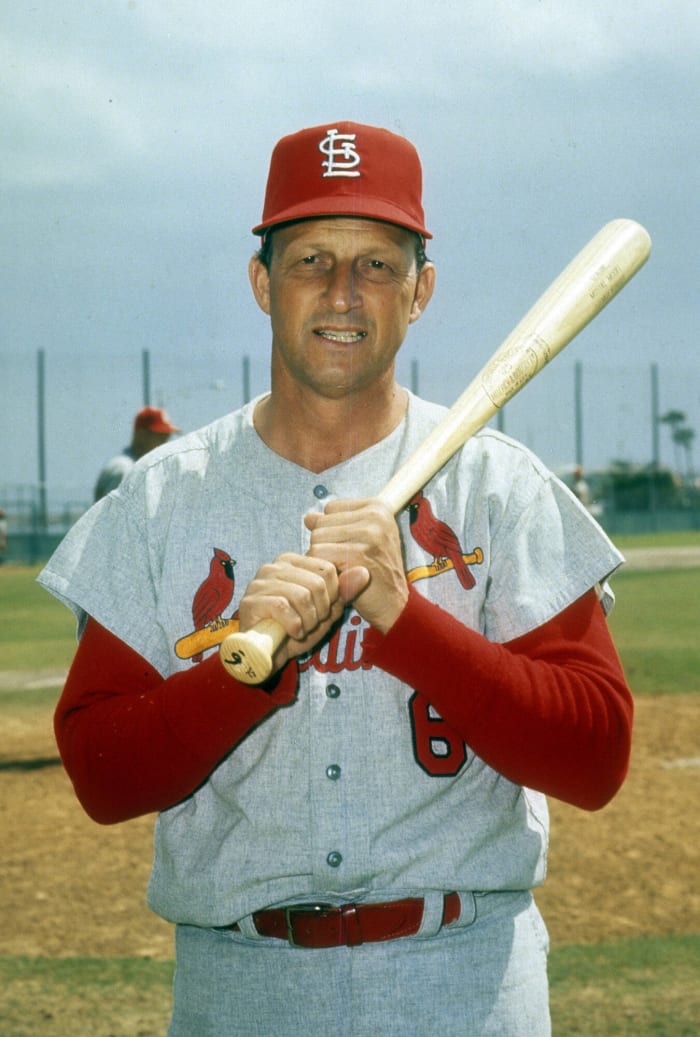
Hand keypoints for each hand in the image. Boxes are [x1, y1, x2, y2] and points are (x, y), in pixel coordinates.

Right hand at [237, 553, 345, 671]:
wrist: (270, 656)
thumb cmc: (297, 629)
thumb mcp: (327, 611)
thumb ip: (345, 591)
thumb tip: (364, 571)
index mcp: (294, 562)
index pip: (327, 569)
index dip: (332, 596)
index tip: (322, 611)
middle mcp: (275, 566)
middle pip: (317, 583)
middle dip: (320, 611)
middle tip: (311, 623)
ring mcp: (260, 582)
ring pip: (302, 596)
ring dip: (308, 621)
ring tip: (301, 628)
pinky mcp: (251, 600)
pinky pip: (283, 608)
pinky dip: (294, 626)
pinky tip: (291, 632)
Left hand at [304, 498, 408, 633]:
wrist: (394, 603)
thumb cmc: (375, 571)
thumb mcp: (360, 539)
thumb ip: (334, 524)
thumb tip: (308, 517)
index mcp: (378, 507)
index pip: (330, 508)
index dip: (332, 530)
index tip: (350, 547)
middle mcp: (376, 517)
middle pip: (321, 524)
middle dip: (325, 546)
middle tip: (347, 562)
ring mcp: (370, 535)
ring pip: (317, 540)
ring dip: (323, 560)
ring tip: (344, 570)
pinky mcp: (358, 555)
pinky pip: (319, 557)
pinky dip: (324, 571)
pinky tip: (341, 578)